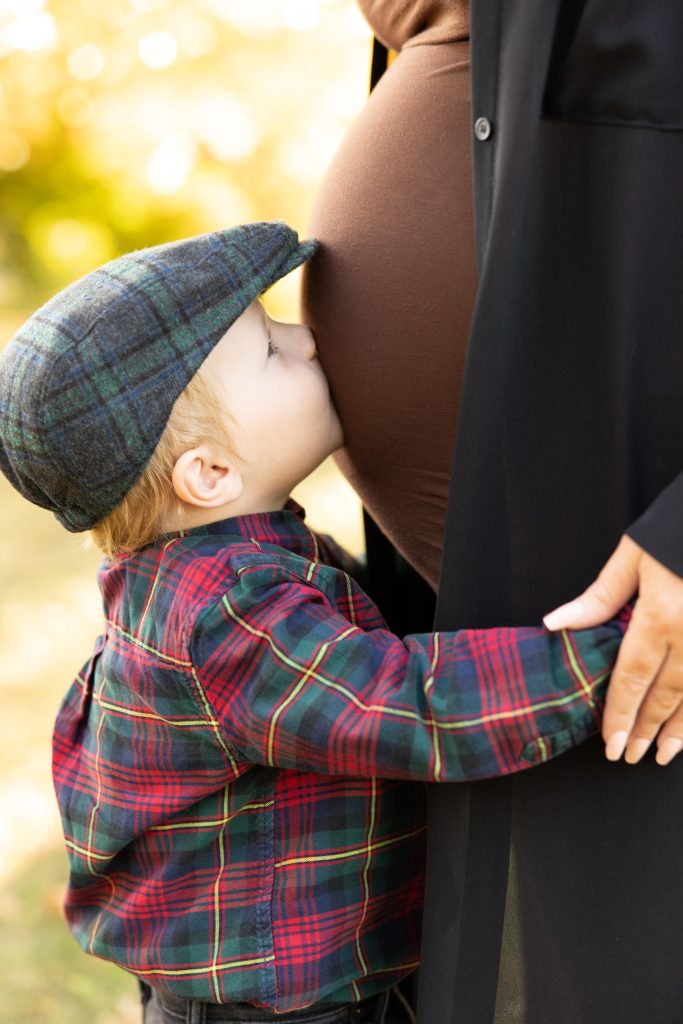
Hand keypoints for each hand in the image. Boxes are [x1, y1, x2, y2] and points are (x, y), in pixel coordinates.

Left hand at [542, 534, 682, 766]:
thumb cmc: (676, 532)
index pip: (632, 679)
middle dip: (645, 731)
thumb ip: (598, 598)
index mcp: (660, 617)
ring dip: (680, 731)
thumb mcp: (633, 556)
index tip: (610, 743)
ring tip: (663, 756)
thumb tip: (556, 624)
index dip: (619, 716)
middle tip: (629, 757)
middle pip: (665, 696)